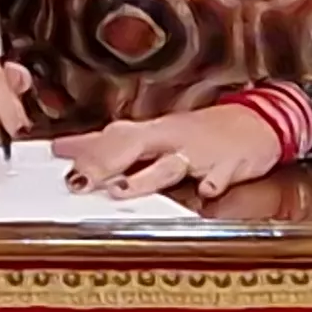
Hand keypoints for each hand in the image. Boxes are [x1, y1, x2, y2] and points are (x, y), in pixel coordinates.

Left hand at [54, 104, 282, 201]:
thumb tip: (72, 150)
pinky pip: (220, 175)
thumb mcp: (160, 135)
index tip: (53, 152)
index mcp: (152, 132)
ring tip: (122, 189)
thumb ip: (118, 146)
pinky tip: (207, 191)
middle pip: (132, 147)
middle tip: (77, 179)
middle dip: (104, 162)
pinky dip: (214, 182)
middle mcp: (170, 138)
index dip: (82, 144)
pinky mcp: (228, 165)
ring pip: (170, 164)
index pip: (110, 136)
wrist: (258, 120)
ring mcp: (199, 152)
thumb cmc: (202, 132)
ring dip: (146, 177)